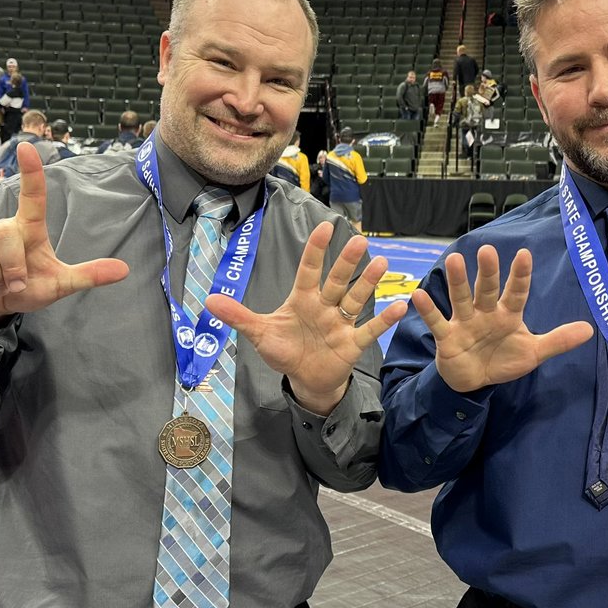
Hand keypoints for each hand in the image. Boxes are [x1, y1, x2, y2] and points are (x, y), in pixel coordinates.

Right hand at [0, 142, 128, 322]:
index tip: (27, 146)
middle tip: (17, 285)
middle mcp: (0, 229)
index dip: (31, 172)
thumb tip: (125, 270)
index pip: (32, 197)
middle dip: (14, 270)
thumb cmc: (25, 288)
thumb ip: (88, 276)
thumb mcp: (59, 285)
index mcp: (28, 230)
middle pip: (6, 237)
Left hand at [205, 221, 406, 414]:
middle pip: (336, 280)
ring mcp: (341, 323)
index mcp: (302, 300)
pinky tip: (400, 305)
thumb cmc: (284, 351)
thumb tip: (208, 302)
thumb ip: (239, 316)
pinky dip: (383, 319)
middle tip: (359, 239)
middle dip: (346, 261)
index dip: (316, 250)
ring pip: (355, 298)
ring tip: (381, 262)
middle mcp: (325, 306)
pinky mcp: (352, 343)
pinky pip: (369, 329)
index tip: (325, 228)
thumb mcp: (260, 333)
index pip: (309, 270)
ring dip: (367, 282)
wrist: (305, 379)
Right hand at [412, 245, 592, 392]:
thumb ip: (558, 340)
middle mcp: (485, 313)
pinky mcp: (447, 338)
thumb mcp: (533, 353)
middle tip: (487, 250)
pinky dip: (429, 310)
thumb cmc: (503, 359)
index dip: (520, 275)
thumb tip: (590, 330)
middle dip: (488, 272)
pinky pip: (437, 322)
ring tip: (454, 260)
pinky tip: (417, 295)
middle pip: (487, 290)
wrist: (474, 382)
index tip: (525, 254)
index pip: (516, 292)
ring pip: (461, 299)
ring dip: (458, 282)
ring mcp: (465, 323)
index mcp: (508, 314)